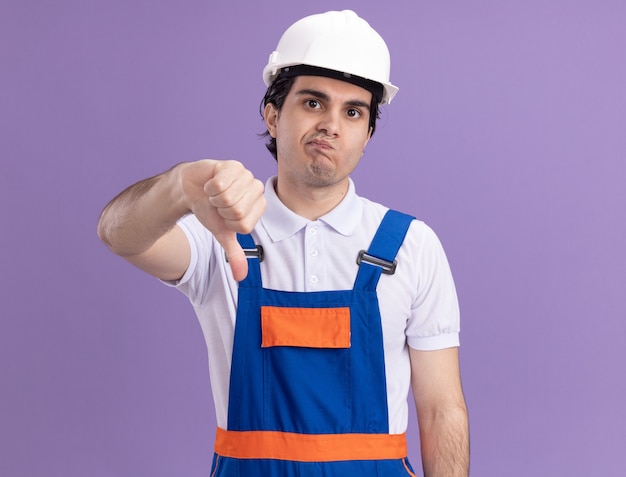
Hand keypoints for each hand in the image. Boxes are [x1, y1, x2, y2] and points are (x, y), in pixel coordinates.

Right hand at [180, 160, 265, 280]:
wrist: (191, 189)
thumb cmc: (210, 210)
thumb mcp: (222, 234)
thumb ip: (235, 254)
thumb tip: (240, 278)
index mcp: (259, 207)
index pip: (244, 225)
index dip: (228, 223)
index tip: (224, 215)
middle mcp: (256, 189)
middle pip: (237, 211)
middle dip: (220, 210)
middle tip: (218, 203)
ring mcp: (246, 175)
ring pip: (228, 197)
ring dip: (214, 197)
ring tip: (215, 193)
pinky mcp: (233, 165)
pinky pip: (220, 184)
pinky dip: (209, 187)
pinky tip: (211, 182)